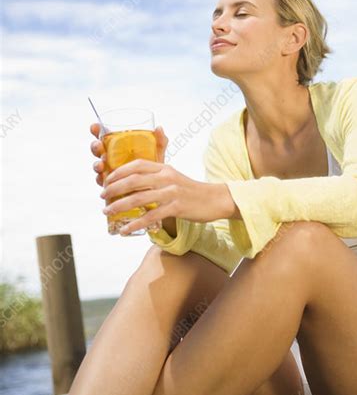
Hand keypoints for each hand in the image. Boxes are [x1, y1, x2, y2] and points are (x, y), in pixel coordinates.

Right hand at [90, 122, 168, 186]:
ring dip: (96, 164)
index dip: (98, 130)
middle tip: (98, 145)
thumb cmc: (152, 168)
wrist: (155, 190)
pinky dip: (100, 179)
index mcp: (120, 147)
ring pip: (98, 165)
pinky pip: (102, 181)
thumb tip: (159, 128)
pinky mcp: (111, 184)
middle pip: (98, 150)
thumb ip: (159, 141)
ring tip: (100, 164)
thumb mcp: (157, 153)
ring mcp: (110, 170)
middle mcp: (112, 157)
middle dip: (95, 146)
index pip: (106, 136)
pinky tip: (103, 179)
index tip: (95, 127)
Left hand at [100, 159, 235, 234]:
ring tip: (107, 212)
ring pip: (139, 199)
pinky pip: (151, 216)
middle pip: (133, 180)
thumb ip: (157, 175)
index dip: (119, 172)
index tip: (107, 180)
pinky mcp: (176, 207)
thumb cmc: (191, 190)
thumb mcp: (174, 176)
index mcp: (164, 168)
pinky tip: (125, 229)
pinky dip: (135, 224)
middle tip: (103, 196)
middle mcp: (166, 177)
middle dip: (114, 188)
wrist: (215, 199)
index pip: (137, 165)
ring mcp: (171, 192)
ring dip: (119, 206)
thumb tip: (136, 180)